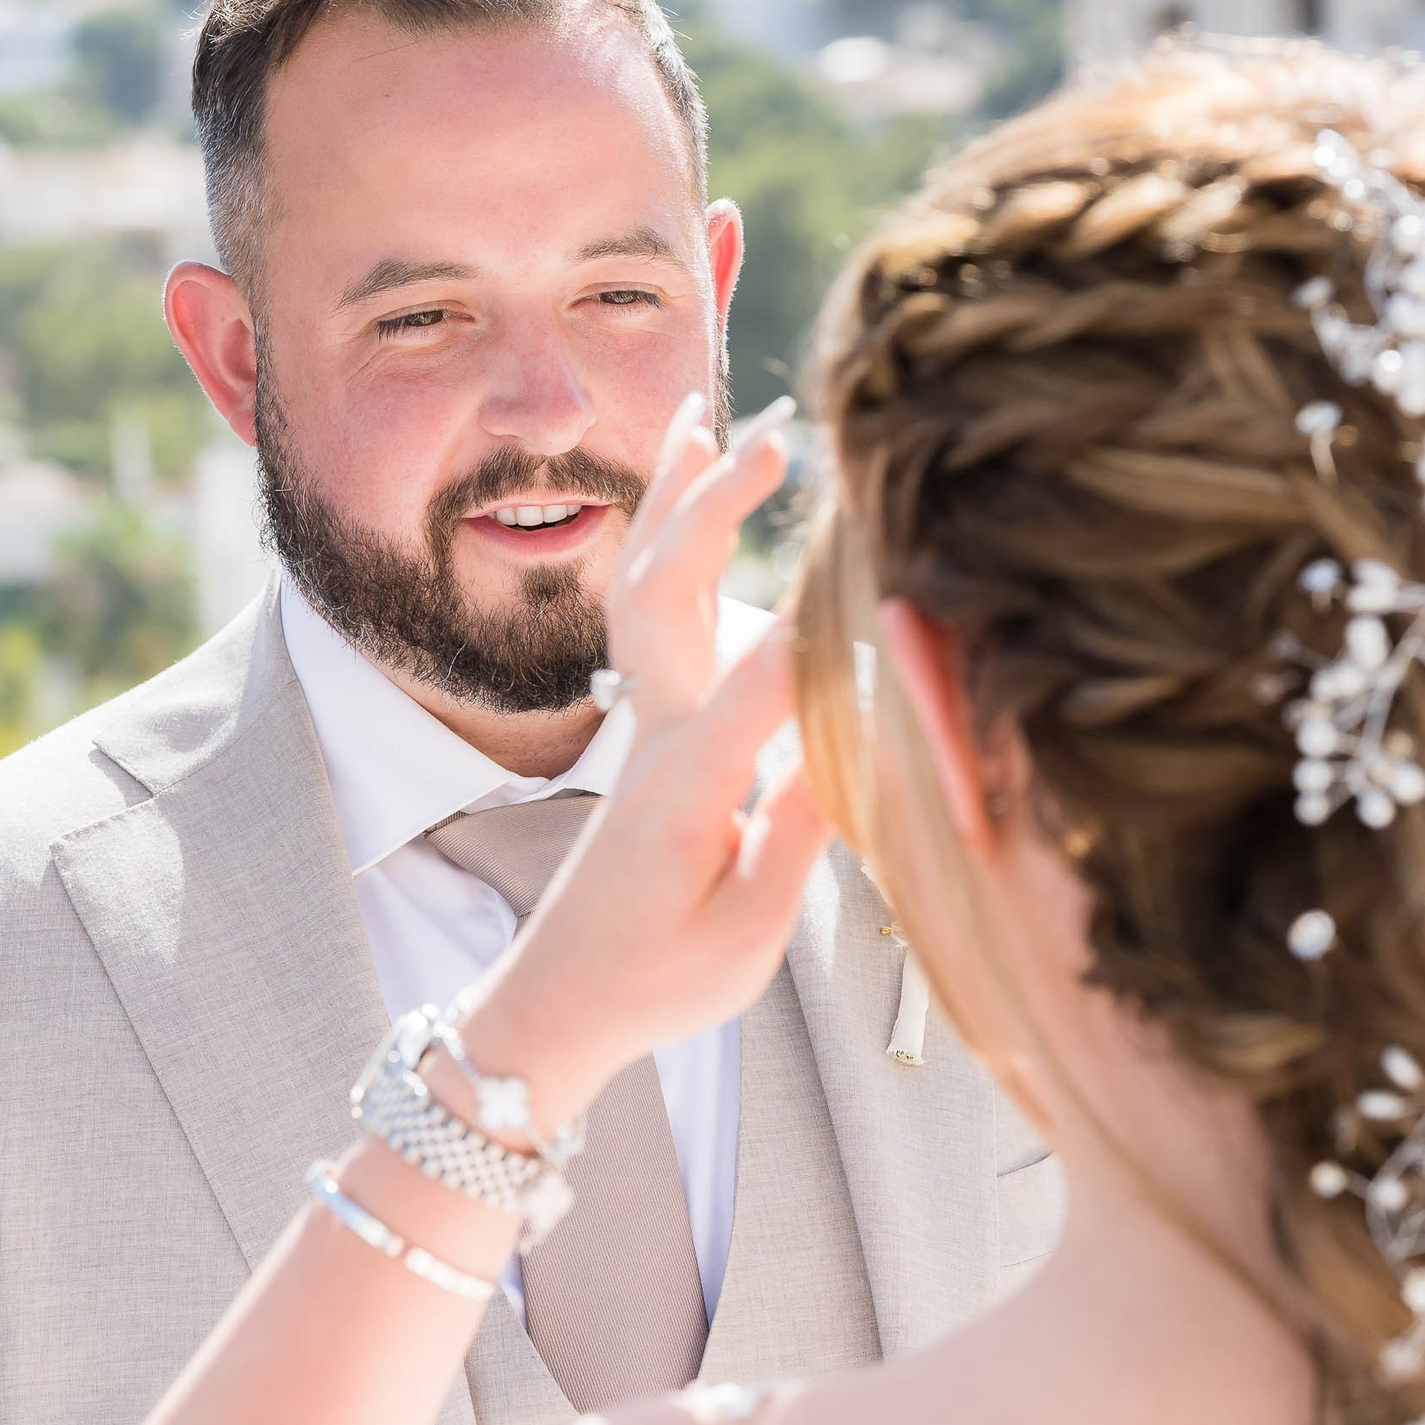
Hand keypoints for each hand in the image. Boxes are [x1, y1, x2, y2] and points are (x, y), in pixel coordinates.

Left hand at [453, 394, 829, 1126]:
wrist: (555, 1007)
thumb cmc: (654, 983)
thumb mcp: (745, 933)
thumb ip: (802, 831)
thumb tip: (861, 740)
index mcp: (690, 781)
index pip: (763, 676)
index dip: (819, 609)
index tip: (869, 542)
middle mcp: (657, 732)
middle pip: (672, 590)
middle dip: (721, 505)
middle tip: (776, 435)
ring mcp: (644, 724)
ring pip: (646, 584)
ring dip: (674, 499)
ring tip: (702, 418)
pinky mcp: (648, 731)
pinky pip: (649, 610)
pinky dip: (667, 542)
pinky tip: (683, 504)